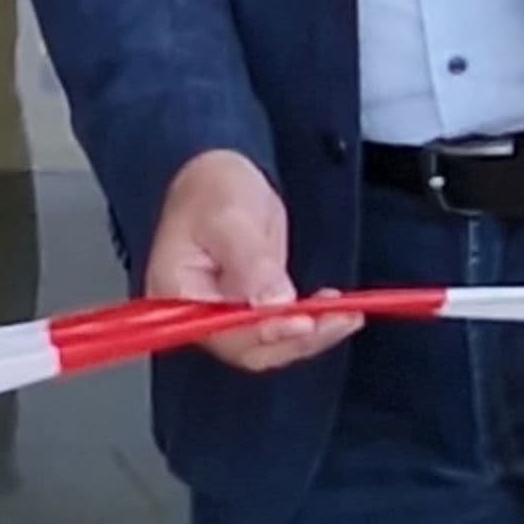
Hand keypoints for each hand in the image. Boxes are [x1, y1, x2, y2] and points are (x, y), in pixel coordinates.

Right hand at [146, 148, 358, 372]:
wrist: (221, 177)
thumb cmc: (211, 189)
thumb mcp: (230, 217)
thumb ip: (251, 262)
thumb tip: (274, 302)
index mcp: (177, 292)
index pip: (220, 331)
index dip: (264, 333)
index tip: (302, 322)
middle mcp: (198, 312)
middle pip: (248, 347)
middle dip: (296, 339)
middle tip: (337, 320)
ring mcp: (226, 312)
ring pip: (271, 342)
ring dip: (311, 334)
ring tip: (346, 316)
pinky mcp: (251, 307)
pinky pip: (281, 325)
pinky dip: (311, 323)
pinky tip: (335, 311)